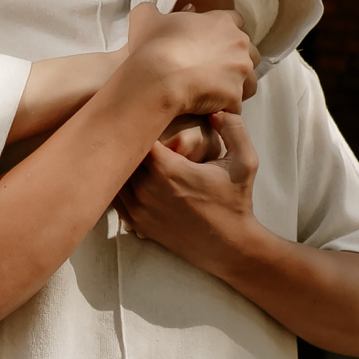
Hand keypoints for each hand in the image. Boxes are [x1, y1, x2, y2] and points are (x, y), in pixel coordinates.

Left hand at [115, 110, 264, 280]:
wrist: (229, 247)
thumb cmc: (236, 202)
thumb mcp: (245, 162)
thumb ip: (233, 129)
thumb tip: (214, 111)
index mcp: (168, 170)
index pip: (136, 134)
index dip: (140, 121)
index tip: (149, 115)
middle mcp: (146, 189)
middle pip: (120, 153)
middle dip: (128, 139)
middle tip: (136, 127)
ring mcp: (138, 208)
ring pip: (113, 175)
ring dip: (120, 161)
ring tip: (131, 148)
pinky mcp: (136, 223)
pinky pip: (114, 197)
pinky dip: (118, 183)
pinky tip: (130, 174)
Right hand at [119, 2, 257, 119]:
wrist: (157, 77)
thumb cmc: (153, 46)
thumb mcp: (145, 18)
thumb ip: (151, 11)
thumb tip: (151, 12)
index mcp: (222, 22)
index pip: (237, 21)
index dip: (225, 32)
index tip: (213, 42)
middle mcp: (238, 44)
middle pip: (250, 52)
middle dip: (236, 61)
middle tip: (214, 71)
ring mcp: (239, 71)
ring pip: (250, 81)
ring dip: (237, 87)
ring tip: (217, 94)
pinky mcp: (234, 96)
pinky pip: (235, 106)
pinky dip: (225, 110)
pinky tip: (210, 111)